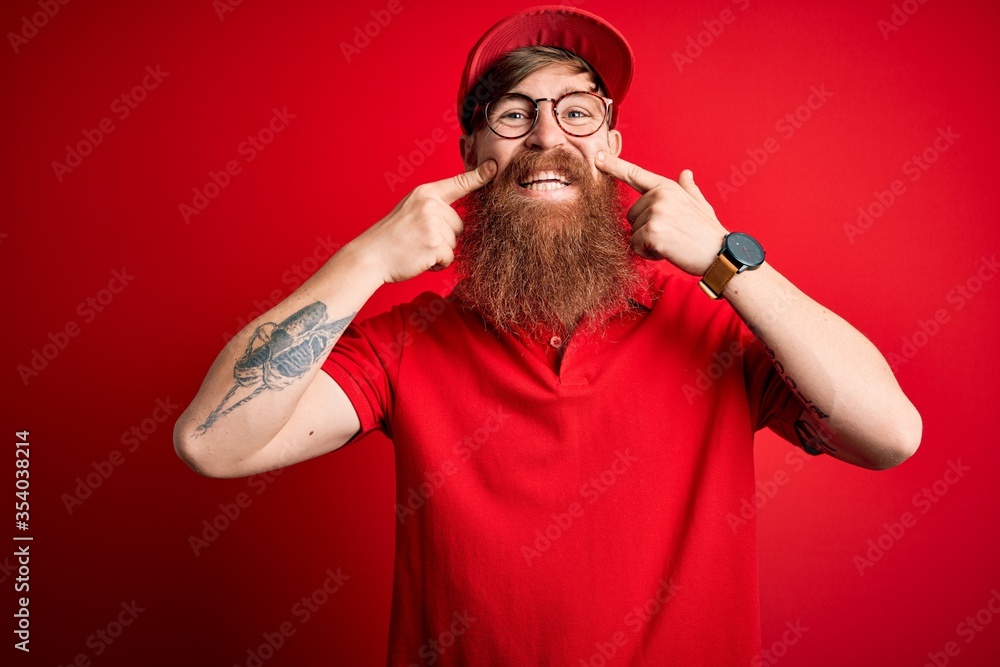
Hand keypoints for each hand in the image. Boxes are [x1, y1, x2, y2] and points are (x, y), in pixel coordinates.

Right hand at [353, 160, 495, 283]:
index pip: (457, 183)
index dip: (478, 176)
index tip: (494, 167)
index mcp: (425, 194)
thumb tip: (457, 218)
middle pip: (459, 225)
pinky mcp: (435, 245)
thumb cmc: (391, 237)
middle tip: (418, 239)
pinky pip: (449, 258)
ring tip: (416, 248)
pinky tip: (419, 259)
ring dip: (439, 251)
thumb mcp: (410, 209)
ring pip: (454, 243)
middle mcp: (431, 205)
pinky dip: (437, 264)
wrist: (371, 256)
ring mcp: (433, 224)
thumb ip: (433, 207)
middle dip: (444, 237)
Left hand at [596, 152, 727, 274]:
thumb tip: (685, 173)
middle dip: (645, 229)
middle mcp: (659, 196)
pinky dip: (647, 253)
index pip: (636, 174)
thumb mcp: (699, 205)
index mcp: (667, 187)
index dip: (614, 165)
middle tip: (671, 234)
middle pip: (631, 215)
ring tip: (672, 242)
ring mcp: (655, 212)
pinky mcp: (653, 231)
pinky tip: (668, 251)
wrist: (721, 254)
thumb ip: (688, 189)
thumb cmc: (708, 233)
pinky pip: (635, 245)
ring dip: (647, 243)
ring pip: (633, 232)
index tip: (598, 157)